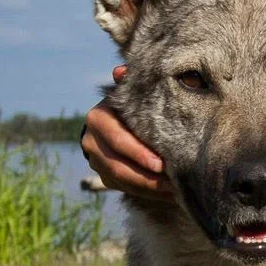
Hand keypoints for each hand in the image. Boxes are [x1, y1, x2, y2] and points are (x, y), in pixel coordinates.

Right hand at [81, 65, 173, 201]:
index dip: (138, 153)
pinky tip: (168, 194)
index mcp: (99, 118)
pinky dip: (147, 192)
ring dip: (148, 188)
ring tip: (174, 190)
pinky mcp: (105, 176)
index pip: (118, 139)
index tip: (161, 164)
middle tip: (172, 182)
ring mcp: (96, 161)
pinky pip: (125, 188)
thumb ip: (131, 84)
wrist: (119, 121)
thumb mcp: (132, 94)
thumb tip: (120, 72)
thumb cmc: (135, 105)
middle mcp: (91, 141)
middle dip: (146, 176)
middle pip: (118, 165)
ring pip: (121, 180)